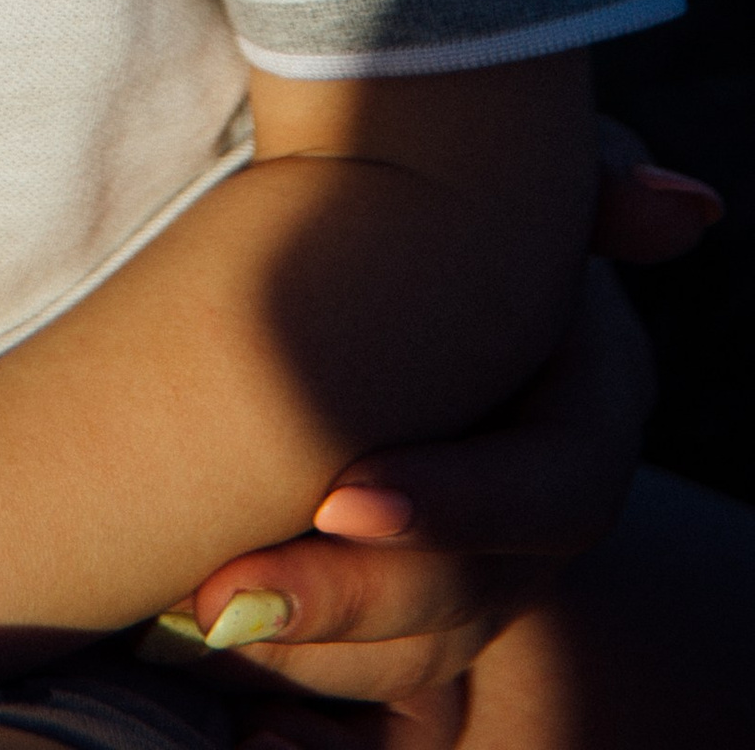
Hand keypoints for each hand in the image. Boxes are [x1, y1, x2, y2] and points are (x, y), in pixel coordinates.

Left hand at [166, 132, 718, 739]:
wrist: (376, 270)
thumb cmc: (444, 202)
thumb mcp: (523, 187)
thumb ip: (596, 185)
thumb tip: (688, 203)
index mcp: (587, 404)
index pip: (554, 490)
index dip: (457, 504)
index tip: (336, 495)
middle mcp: (544, 507)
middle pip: (472, 597)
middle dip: (350, 602)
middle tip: (224, 593)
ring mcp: (487, 570)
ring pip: (418, 657)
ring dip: (312, 653)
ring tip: (196, 618)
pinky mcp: (419, 612)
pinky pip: (382, 691)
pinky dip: (306, 702)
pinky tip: (233, 697)